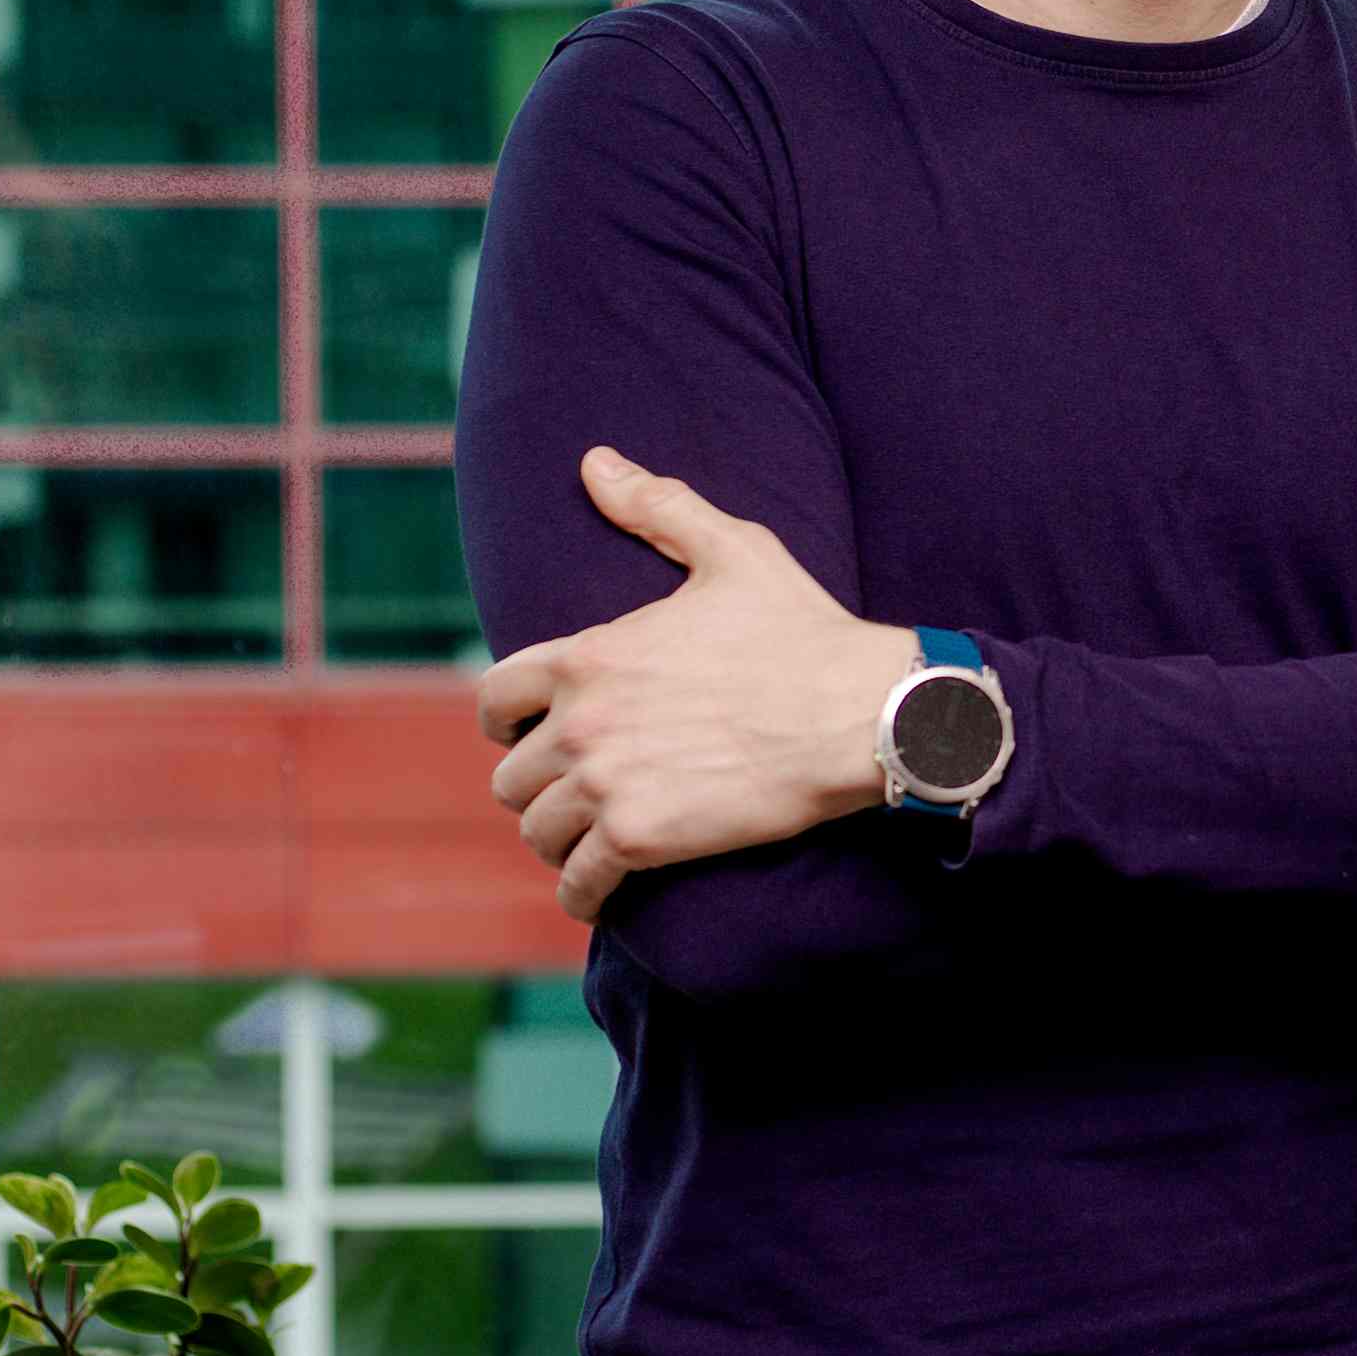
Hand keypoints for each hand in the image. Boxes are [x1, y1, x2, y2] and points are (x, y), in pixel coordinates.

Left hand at [476, 447, 918, 922]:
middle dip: (539, 784)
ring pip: (537, 829)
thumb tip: (596, 463)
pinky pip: (577, 882)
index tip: (528, 733)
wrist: (861, 713)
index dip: (506, 720)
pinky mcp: (640, 840)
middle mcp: (582, 722)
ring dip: (558, 838)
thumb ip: (658, 508)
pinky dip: (581, 892)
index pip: (495, 697)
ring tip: (586, 841)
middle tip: (575, 791)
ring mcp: (607, 784)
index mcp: (590, 655)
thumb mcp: (734, 552)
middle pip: (512, 775)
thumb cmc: (803, 630)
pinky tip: (596, 891)